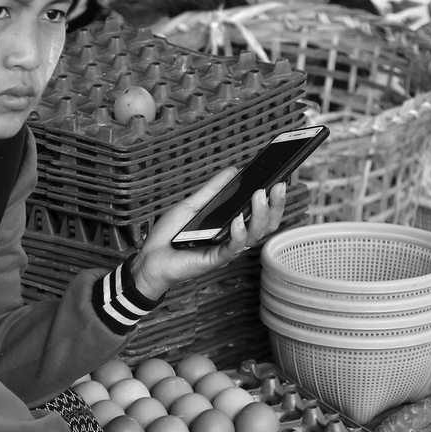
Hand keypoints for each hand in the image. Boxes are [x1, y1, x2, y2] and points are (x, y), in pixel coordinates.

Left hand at [129, 169, 287, 299]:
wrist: (149, 258)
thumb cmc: (170, 235)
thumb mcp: (192, 205)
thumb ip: (213, 190)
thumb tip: (233, 170)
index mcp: (231, 225)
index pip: (261, 213)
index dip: (274, 198)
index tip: (280, 178)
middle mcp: (233, 238)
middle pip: (265, 224)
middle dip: (276, 205)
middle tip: (278, 185)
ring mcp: (226, 250)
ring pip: (254, 235)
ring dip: (260, 215)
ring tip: (260, 196)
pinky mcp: (215, 260)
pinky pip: (233, 248)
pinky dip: (238, 233)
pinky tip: (237, 219)